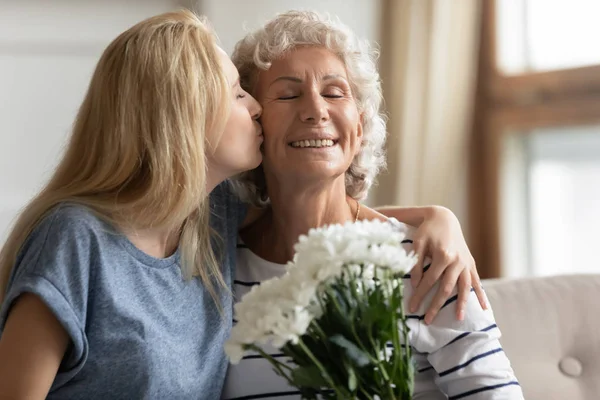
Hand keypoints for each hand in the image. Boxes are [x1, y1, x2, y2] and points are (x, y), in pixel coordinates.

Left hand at [407, 206, 486, 323]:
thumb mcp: (418, 243)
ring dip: (462, 304)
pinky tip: (484, 308)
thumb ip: (416, 263)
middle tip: (427, 320)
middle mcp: (457, 261)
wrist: (444, 218)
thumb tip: (414, 284)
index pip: (429, 281)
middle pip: (446, 288)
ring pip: (464, 287)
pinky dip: (480, 295)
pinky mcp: (471, 263)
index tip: (411, 307)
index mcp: (443, 255)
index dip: (419, 295)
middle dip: (436, 306)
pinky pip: (476, 281)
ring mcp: (466, 263)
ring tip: (459, 319)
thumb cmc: (428, 230)